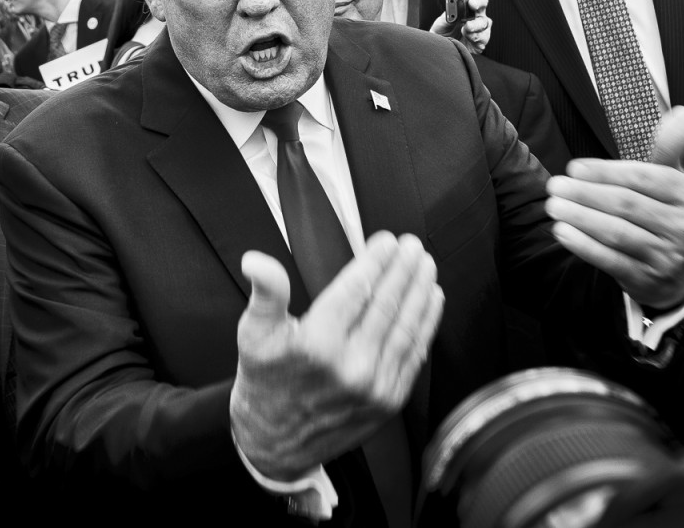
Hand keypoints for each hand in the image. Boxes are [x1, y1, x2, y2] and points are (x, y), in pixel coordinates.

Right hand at [231, 232, 444, 480]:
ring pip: (406, 327)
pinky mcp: (389, 400)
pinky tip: (431, 301)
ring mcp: (375, 386)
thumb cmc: (266, 382)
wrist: (275, 442)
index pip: (356, 290)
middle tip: (412, 245)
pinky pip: (414, 355)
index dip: (375, 261)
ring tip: (425, 265)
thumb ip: (266, 293)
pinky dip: (426, 324)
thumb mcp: (253, 334)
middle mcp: (351, 366)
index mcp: (317, 345)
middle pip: (387, 305)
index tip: (387, 240)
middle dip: (403, 270)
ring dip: (420, 292)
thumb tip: (256, 261)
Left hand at [429, 0, 490, 52]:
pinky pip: (484, 37)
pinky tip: (469, 37)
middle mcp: (473, 15)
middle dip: (478, 2)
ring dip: (476, 24)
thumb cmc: (441, 35)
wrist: (441, 53)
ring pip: (485, 22)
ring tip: (466, 28)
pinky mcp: (480, 42)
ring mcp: (479, 28)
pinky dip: (477, 37)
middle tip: (472, 4)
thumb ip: (448, 17)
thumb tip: (454, 10)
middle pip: (482, 3)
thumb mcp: (441, 25)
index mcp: (463, 8)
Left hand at [544, 107, 683, 308]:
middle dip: (586, 193)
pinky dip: (583, 245)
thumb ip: (670, 148)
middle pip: (627, 204)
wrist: (677, 271)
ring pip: (617, 232)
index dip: (606, 171)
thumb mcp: (672, 182)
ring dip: (579, 217)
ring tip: (553, 206)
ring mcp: (669, 256)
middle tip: (555, 185)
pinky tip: (562, 232)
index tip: (574, 167)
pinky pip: (611, 260)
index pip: (644, 178)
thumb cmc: (664, 214)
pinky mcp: (649, 279)